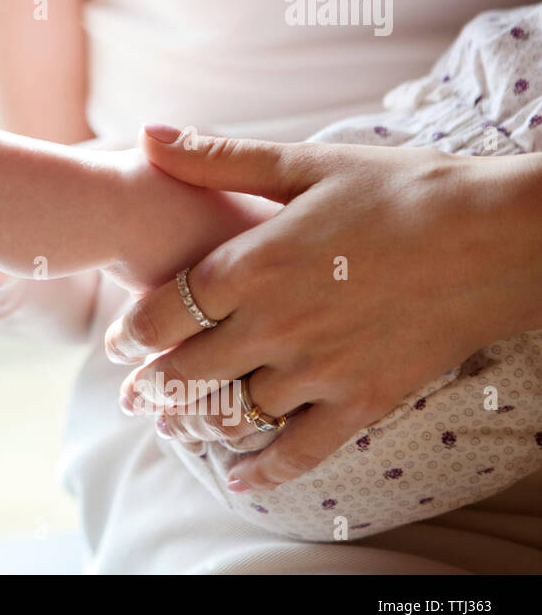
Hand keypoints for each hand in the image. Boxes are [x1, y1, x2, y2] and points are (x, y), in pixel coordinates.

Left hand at [107, 125, 541, 491]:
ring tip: (174, 425)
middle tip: (133, 395)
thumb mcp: (304, 164)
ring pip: (234, 412)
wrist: (497, 235)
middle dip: (153, 385)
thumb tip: (144, 135)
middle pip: (188, 371)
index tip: (117, 345)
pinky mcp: (363, 400)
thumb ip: (217, 159)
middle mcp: (274, 325)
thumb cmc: (400, 190)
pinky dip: (265, 469)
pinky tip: (241, 479)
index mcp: (252, 265)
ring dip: (197, 423)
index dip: (131, 334)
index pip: (163, 314)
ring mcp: (318, 369)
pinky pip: (301, 451)